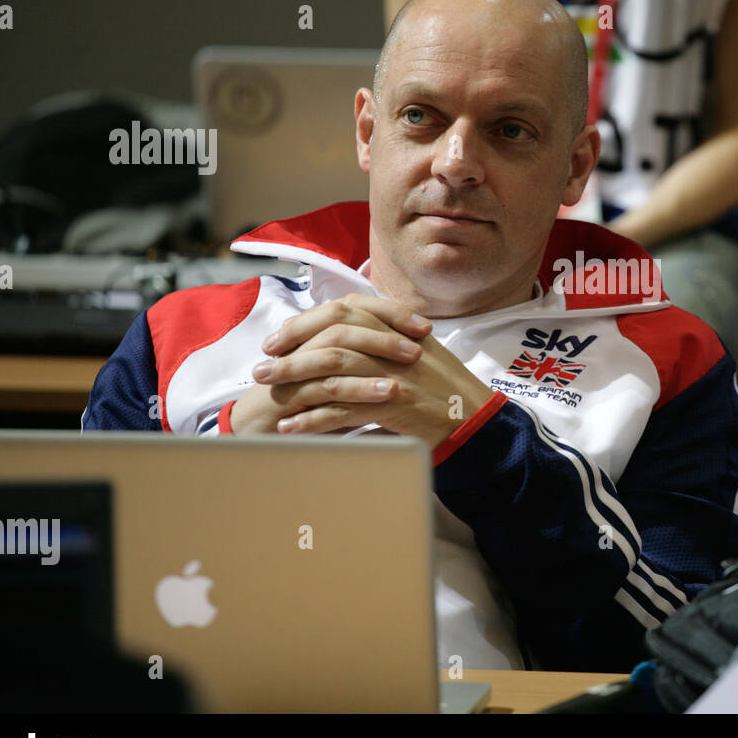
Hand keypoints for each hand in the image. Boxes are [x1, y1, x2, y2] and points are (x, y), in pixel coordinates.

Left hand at [231, 293, 493, 447]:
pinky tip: (291, 427)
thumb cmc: (446, 391)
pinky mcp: (392, 406)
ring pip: (331, 368)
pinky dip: (311, 418)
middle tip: (261, 366)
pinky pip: (341, 409)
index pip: (345, 311)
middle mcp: (395, 345)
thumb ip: (384, 340)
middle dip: (290, 348)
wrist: (476, 422)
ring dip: (292, 380)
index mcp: (400, 328)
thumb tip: (340, 335)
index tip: (279, 338)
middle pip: (331, 335)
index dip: (307, 322)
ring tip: (266, 393)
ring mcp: (393, 374)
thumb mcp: (419, 352)